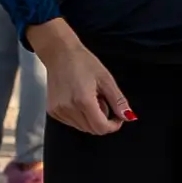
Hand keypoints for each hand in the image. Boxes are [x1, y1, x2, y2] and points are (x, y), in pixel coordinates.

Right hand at [26, 17, 131, 135]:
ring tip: (90, 97)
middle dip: (103, 120)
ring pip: (83, 128)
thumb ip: (118, 101)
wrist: (59, 53)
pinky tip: (79, 100)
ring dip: (91, 118)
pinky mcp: (52, 111)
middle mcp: (69, 109)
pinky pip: (72, 123)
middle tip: (102, 100)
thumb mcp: (106, 79)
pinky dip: (80, 117)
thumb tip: (128, 117)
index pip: (101, 127)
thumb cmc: (83, 62)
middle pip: (92, 129)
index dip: (113, 126)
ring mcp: (58, 111)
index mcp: (83, 101)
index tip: (118, 117)